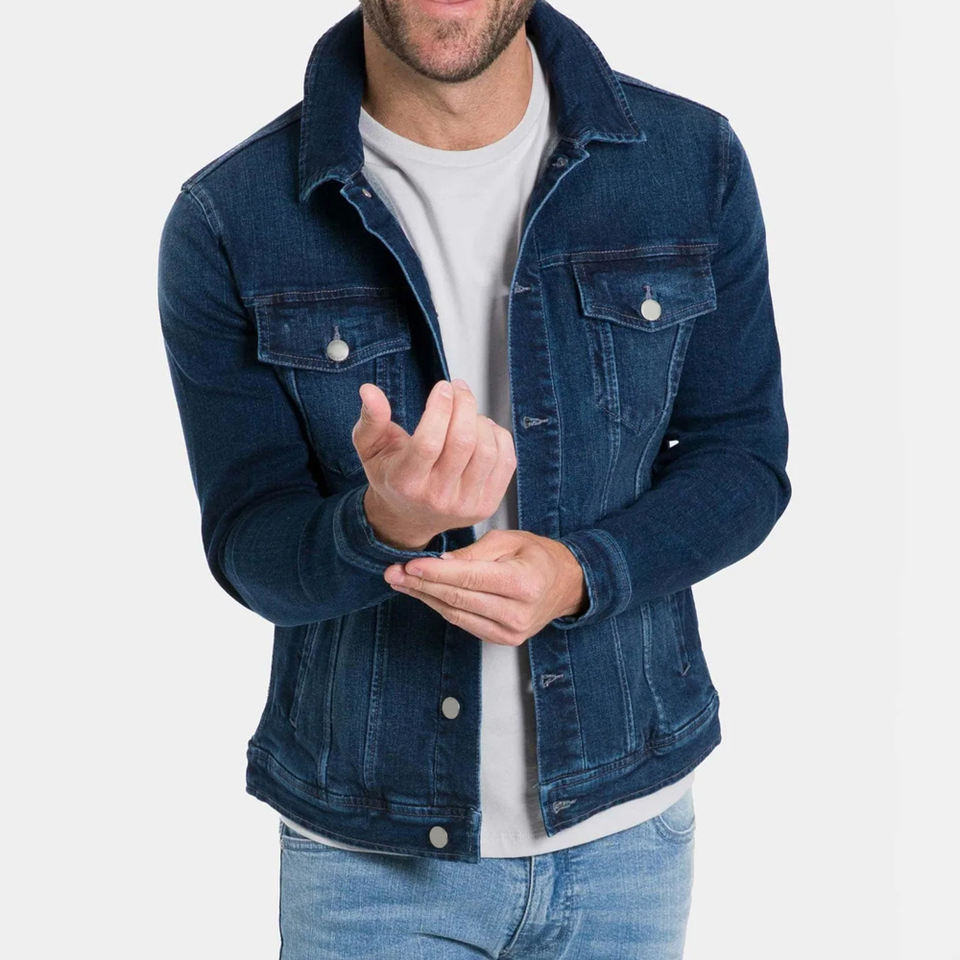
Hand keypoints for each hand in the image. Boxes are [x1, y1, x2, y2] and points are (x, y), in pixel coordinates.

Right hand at [352, 378, 516, 549]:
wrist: (410, 517)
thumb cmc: (391, 475)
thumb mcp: (370, 448)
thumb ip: (371, 418)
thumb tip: (369, 390)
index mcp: (405, 483)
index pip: (428, 442)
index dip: (440, 408)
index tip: (443, 387)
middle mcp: (436, 498)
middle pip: (462, 443)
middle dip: (464, 405)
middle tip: (459, 388)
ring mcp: (465, 505)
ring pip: (486, 450)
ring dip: (481, 420)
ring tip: (468, 412)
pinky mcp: (487, 505)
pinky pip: (505, 461)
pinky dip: (498, 436)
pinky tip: (482, 430)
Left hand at [382, 529, 587, 644]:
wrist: (566, 585)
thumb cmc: (538, 556)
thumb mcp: (510, 540)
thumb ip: (475, 552)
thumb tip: (441, 561)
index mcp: (522, 583)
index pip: (469, 579)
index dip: (435, 573)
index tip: (409, 565)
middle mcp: (517, 612)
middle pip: (458, 598)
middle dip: (421, 585)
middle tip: (394, 573)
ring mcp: (510, 631)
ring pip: (455, 614)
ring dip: (425, 597)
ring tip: (400, 582)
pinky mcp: (503, 639)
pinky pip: (463, 622)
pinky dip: (441, 607)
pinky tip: (424, 593)